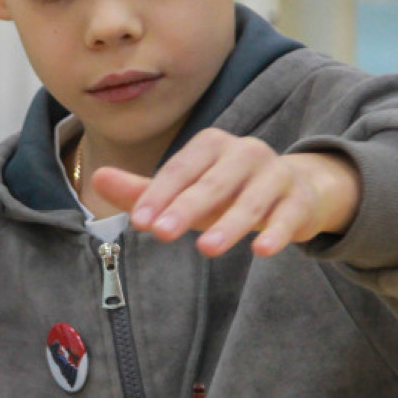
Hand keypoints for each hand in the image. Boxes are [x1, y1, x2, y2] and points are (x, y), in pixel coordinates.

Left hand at [92, 129, 360, 257]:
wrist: (296, 189)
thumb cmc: (227, 192)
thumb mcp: (186, 191)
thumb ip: (144, 190)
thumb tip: (97, 178)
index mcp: (211, 145)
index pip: (180, 170)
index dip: (160, 194)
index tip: (141, 222)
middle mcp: (244, 152)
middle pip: (213, 183)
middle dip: (186, 208)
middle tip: (163, 233)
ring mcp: (275, 173)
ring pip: (251, 200)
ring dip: (230, 224)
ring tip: (207, 248)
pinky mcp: (299, 199)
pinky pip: (288, 216)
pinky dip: (277, 232)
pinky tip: (262, 251)